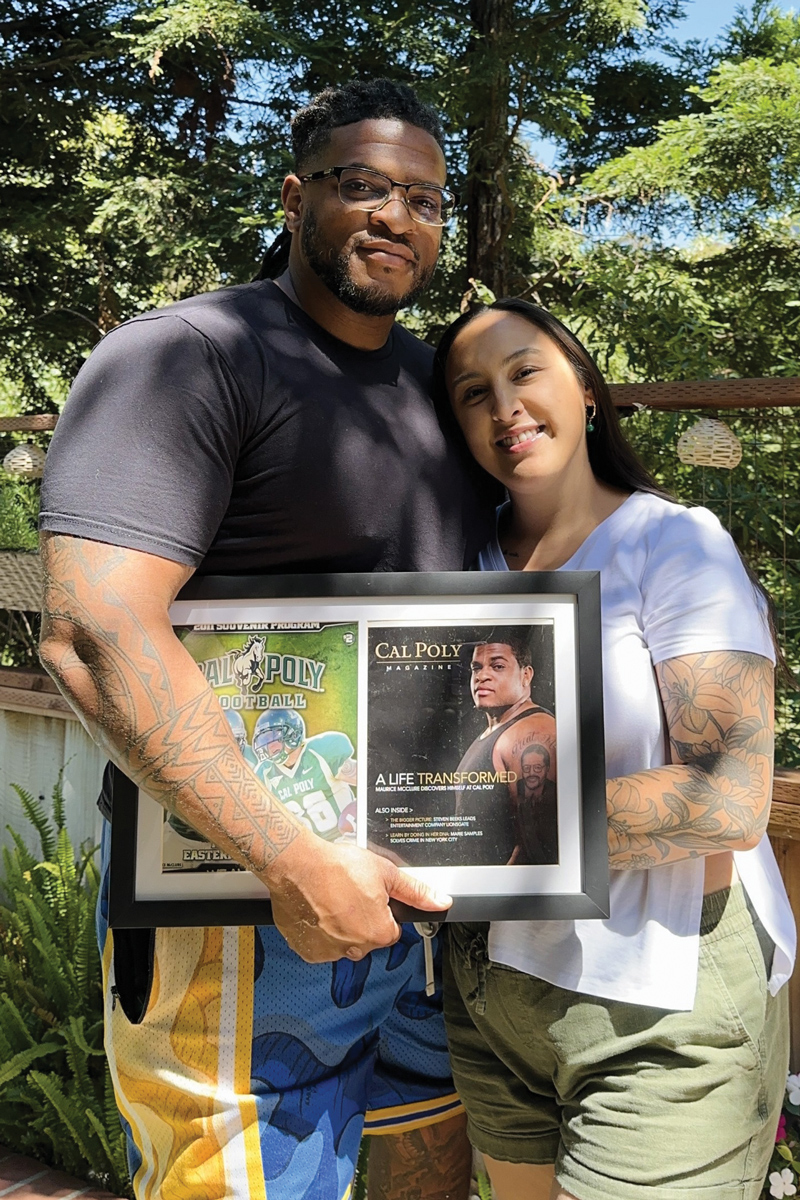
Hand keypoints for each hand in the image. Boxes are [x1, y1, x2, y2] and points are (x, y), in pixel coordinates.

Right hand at [264, 831, 451, 961]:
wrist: (297, 865)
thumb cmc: (337, 867)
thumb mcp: (385, 872)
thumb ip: (415, 891)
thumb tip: (441, 901)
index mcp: (379, 933)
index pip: (391, 930)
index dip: (382, 910)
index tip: (368, 896)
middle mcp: (356, 949)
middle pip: (367, 939)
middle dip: (361, 920)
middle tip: (348, 894)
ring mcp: (329, 952)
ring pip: (343, 943)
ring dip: (339, 927)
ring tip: (330, 899)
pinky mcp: (308, 951)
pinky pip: (320, 946)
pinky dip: (319, 932)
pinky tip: (316, 910)